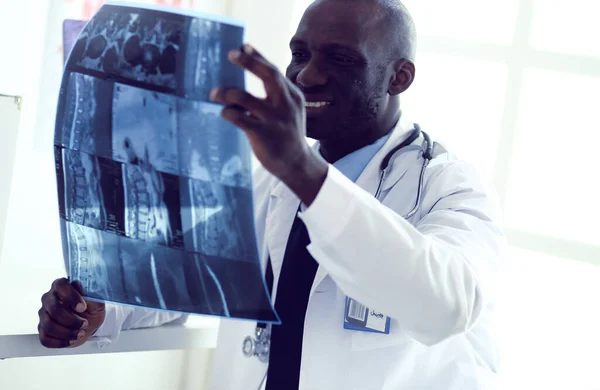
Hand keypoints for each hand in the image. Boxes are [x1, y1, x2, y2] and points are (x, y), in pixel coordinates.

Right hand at [38, 278, 105, 347]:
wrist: (89, 324)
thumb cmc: (91, 309)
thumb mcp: (96, 300)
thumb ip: (89, 293)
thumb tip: (80, 286)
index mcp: (61, 287)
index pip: (61, 285)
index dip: (71, 297)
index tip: (82, 307)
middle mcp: (49, 299)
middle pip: (53, 309)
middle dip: (71, 320)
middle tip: (84, 324)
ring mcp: (44, 315)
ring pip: (49, 326)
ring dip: (67, 332)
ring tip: (81, 333)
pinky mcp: (43, 330)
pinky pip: (45, 339)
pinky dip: (60, 342)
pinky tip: (71, 340)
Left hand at [210, 44, 327, 204]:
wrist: (298, 164)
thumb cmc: (288, 135)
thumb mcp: (289, 111)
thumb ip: (276, 95)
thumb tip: (250, 81)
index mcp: (292, 95)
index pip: (274, 71)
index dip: (258, 57)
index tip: (243, 46)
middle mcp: (285, 104)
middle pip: (267, 75)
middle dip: (248, 62)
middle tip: (231, 54)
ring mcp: (274, 119)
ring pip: (244, 97)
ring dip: (226, 92)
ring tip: (214, 93)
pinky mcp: (263, 134)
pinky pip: (239, 118)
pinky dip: (228, 113)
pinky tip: (224, 113)